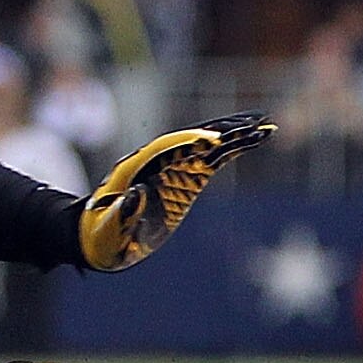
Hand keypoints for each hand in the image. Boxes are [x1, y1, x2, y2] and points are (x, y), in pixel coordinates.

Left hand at [78, 113, 274, 271]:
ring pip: (207, 147)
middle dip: (222, 130)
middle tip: (254, 122)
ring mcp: (173, 170)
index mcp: (137, 168)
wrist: (99, 239)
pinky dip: (231, 152)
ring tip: (262, 128)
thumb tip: (135, 194)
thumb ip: (120, 212)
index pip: (168, 148)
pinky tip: (250, 144)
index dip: (192, 141)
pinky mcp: (183, 181)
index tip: (217, 139)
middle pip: (193, 138)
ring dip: (234, 136)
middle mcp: (158, 162)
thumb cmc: (99, 236)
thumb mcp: (106, 228)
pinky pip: (211, 162)